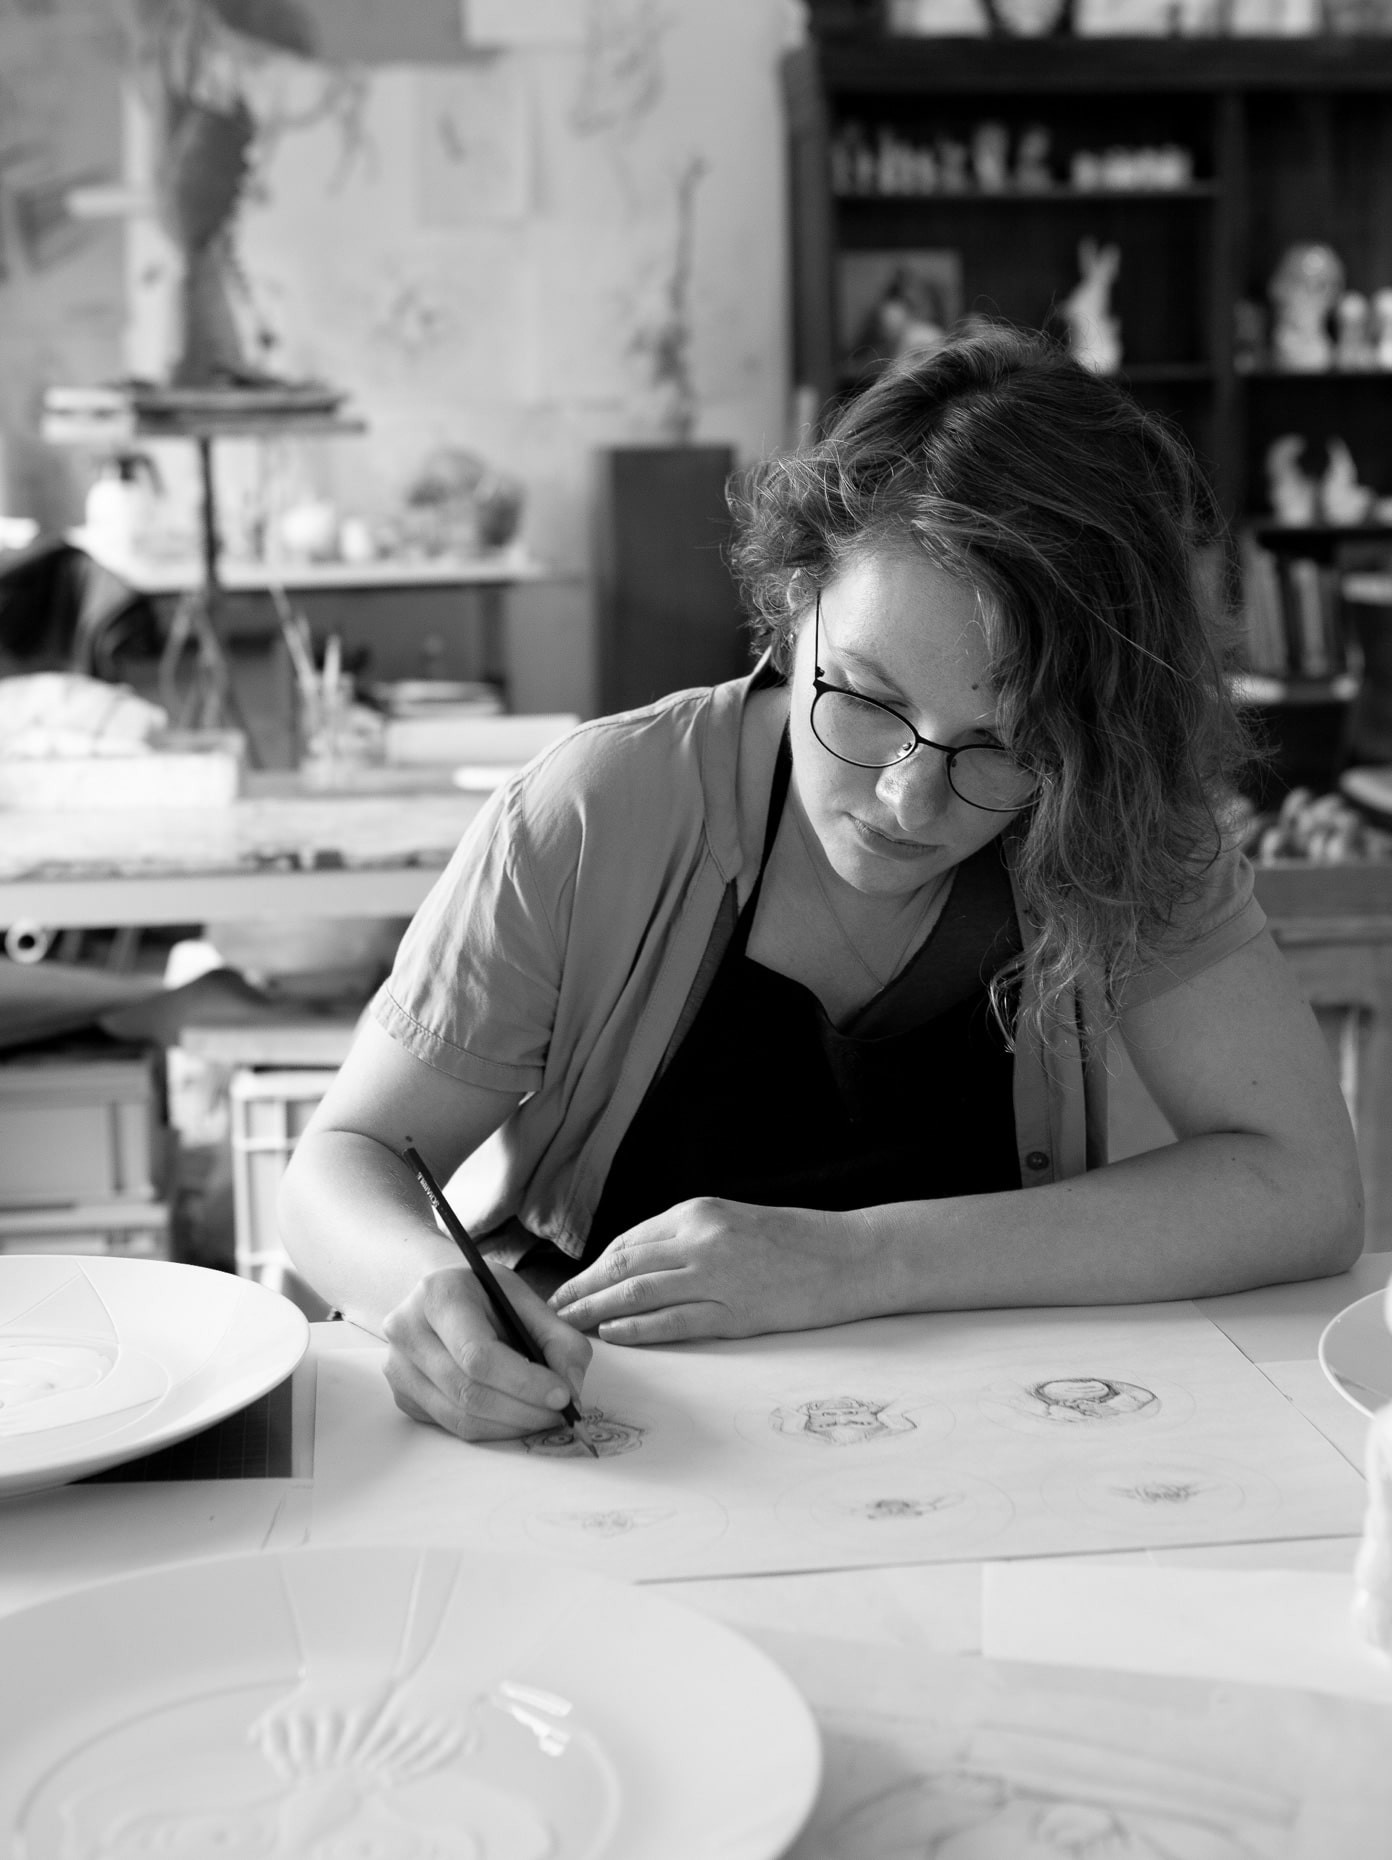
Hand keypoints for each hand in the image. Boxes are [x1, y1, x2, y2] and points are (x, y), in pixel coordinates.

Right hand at [382, 1264, 591, 1440]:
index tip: (562, 1395)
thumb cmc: (484, 1295)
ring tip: (543, 1417)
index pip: (478, 1354)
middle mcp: (407, 1330)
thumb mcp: (524, 1299)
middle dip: (523, 1410)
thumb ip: (558, 1339)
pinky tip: (515, 1416)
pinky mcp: (403, 1395)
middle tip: (560, 1415)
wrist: (441, 1296)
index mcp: (438, 1295)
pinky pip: (451, 1426)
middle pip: (468, 1392)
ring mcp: (398, 1367)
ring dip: (511, 1426)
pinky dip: (491, 1429)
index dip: (524, 1382)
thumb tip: (571, 1388)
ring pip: (460, 1417)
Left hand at [549, 1197, 866, 1344]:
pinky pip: (671, 1323)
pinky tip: (613, 1334)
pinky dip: (636, 1329)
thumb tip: (641, 1262)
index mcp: (699, 1212)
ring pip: (637, 1293)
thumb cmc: (796, 1239)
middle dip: (582, 1287)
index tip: (573, 1281)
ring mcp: (716, 1277)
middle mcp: (700, 1239)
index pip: (630, 1240)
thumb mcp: (735, 1220)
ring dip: (595, 1309)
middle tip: (551, 1307)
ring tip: (568, 1325)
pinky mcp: (733, 1313)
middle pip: (623, 1266)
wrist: (850, 1257)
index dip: (595, 1265)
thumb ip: (690, 1237)